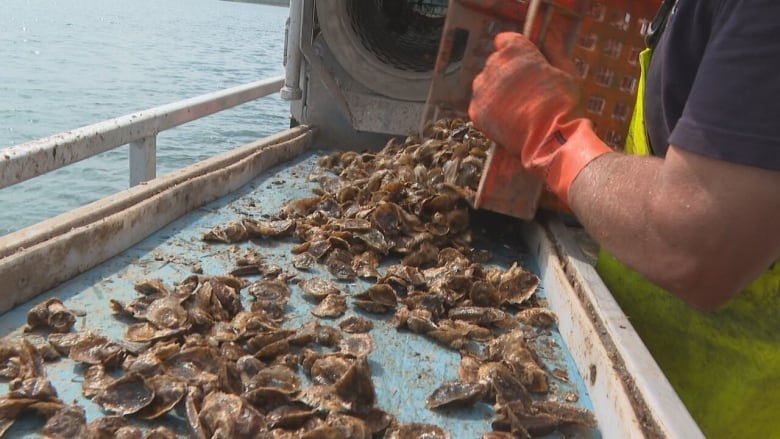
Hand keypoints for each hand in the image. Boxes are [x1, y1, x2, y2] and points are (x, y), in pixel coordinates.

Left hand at [468, 32, 610, 204]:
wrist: (548, 139)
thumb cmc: (563, 104)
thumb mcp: (567, 72)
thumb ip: (554, 52)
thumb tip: (551, 37)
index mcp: (515, 49)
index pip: (505, 41)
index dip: (515, 52)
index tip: (523, 64)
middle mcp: (493, 64)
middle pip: (496, 64)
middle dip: (508, 74)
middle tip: (526, 92)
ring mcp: (482, 88)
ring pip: (486, 85)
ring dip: (497, 92)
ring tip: (518, 109)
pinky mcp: (476, 111)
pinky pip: (482, 106)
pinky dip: (491, 112)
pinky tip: (508, 120)